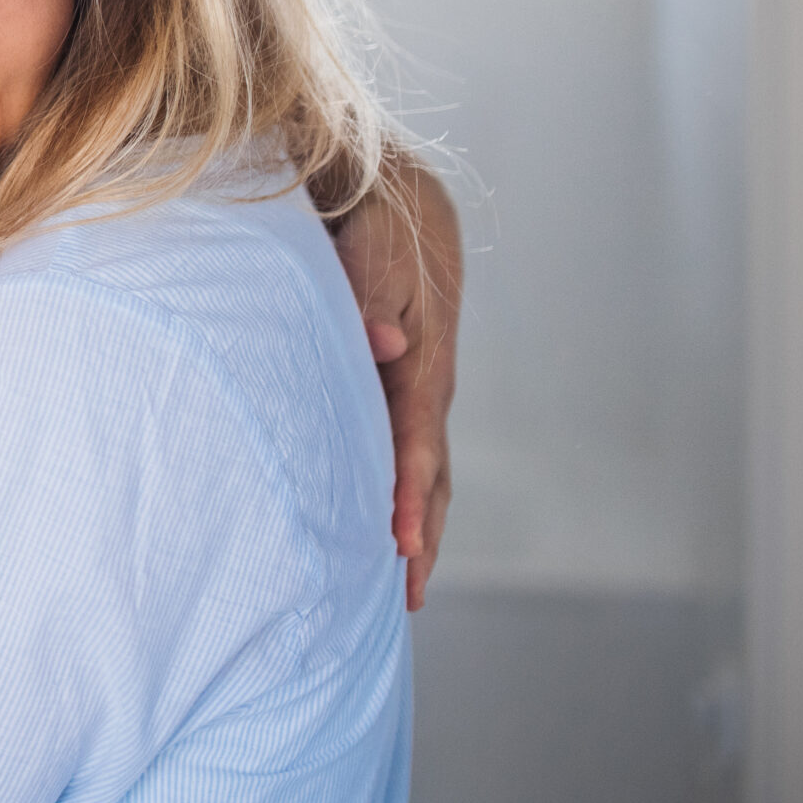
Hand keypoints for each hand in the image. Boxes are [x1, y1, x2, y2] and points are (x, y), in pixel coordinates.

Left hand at [334, 162, 462, 609]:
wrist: (398, 205)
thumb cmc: (379, 229)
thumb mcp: (374, 250)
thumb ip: (372, 294)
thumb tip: (382, 342)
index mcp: (423, 362)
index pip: (417, 443)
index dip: (409, 495)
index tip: (400, 545)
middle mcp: (426, 387)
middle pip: (430, 474)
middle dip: (420, 534)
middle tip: (404, 597)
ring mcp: (417, 391)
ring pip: (423, 470)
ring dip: (415, 524)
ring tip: (399, 585)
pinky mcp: (401, 389)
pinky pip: (405, 451)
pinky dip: (402, 493)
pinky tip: (380, 525)